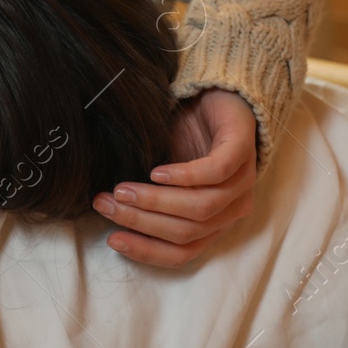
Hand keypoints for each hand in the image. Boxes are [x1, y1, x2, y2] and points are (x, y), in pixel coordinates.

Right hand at [92, 88, 257, 265]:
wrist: (215, 96)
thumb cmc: (184, 138)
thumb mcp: (163, 173)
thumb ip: (150, 195)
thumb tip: (109, 210)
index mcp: (214, 222)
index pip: (183, 252)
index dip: (147, 250)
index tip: (111, 239)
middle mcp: (231, 209)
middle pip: (187, 231)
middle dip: (140, 221)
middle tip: (105, 203)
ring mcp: (241, 182)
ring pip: (200, 207)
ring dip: (156, 201)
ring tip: (122, 188)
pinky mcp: (242, 150)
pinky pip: (215, 172)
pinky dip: (184, 176)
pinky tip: (156, 172)